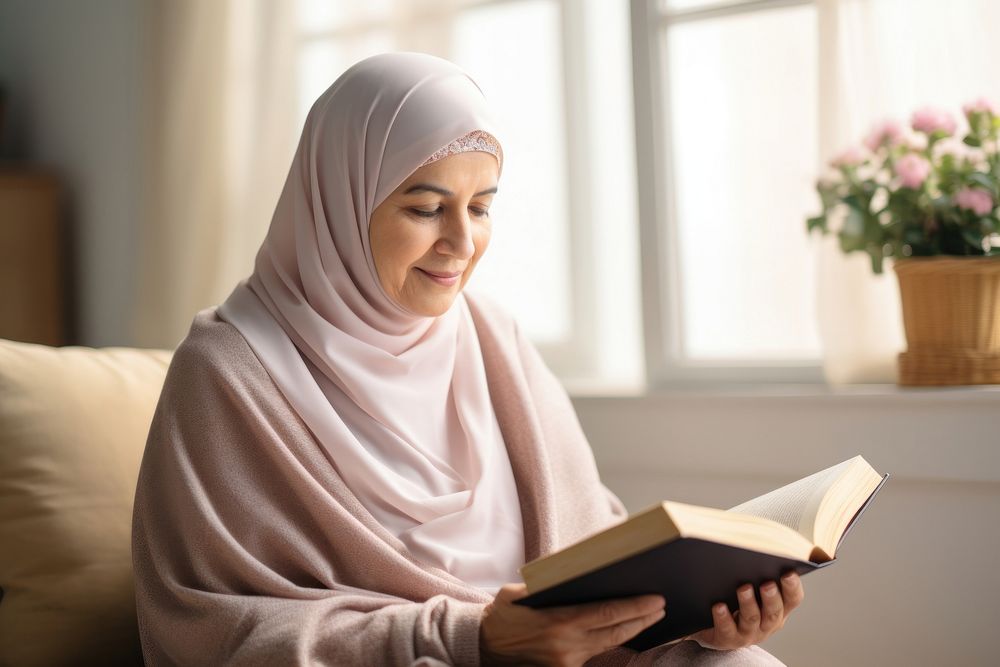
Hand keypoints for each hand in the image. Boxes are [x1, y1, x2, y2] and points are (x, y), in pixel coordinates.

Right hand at [480, 583, 665, 666]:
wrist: (481, 646)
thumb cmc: (502, 613)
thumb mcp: (521, 591)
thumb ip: (551, 584)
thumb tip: (581, 569)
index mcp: (559, 621)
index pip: (608, 613)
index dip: (636, 608)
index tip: (656, 599)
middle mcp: (567, 645)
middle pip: (616, 632)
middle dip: (643, 619)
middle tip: (662, 606)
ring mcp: (567, 662)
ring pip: (609, 644)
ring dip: (632, 631)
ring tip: (650, 617)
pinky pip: (595, 654)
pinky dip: (611, 641)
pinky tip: (624, 631)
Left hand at [688, 572, 804, 649]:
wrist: (711, 626)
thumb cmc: (736, 599)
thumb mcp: (751, 585)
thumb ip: (758, 570)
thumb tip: (756, 541)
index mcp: (778, 608)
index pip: (793, 599)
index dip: (793, 587)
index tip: (789, 572)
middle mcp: (767, 624)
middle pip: (773, 612)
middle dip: (771, 597)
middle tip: (767, 583)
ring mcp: (748, 633)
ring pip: (751, 619)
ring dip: (748, 604)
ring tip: (743, 588)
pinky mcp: (728, 639)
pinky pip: (727, 630)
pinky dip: (724, 618)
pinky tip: (719, 606)